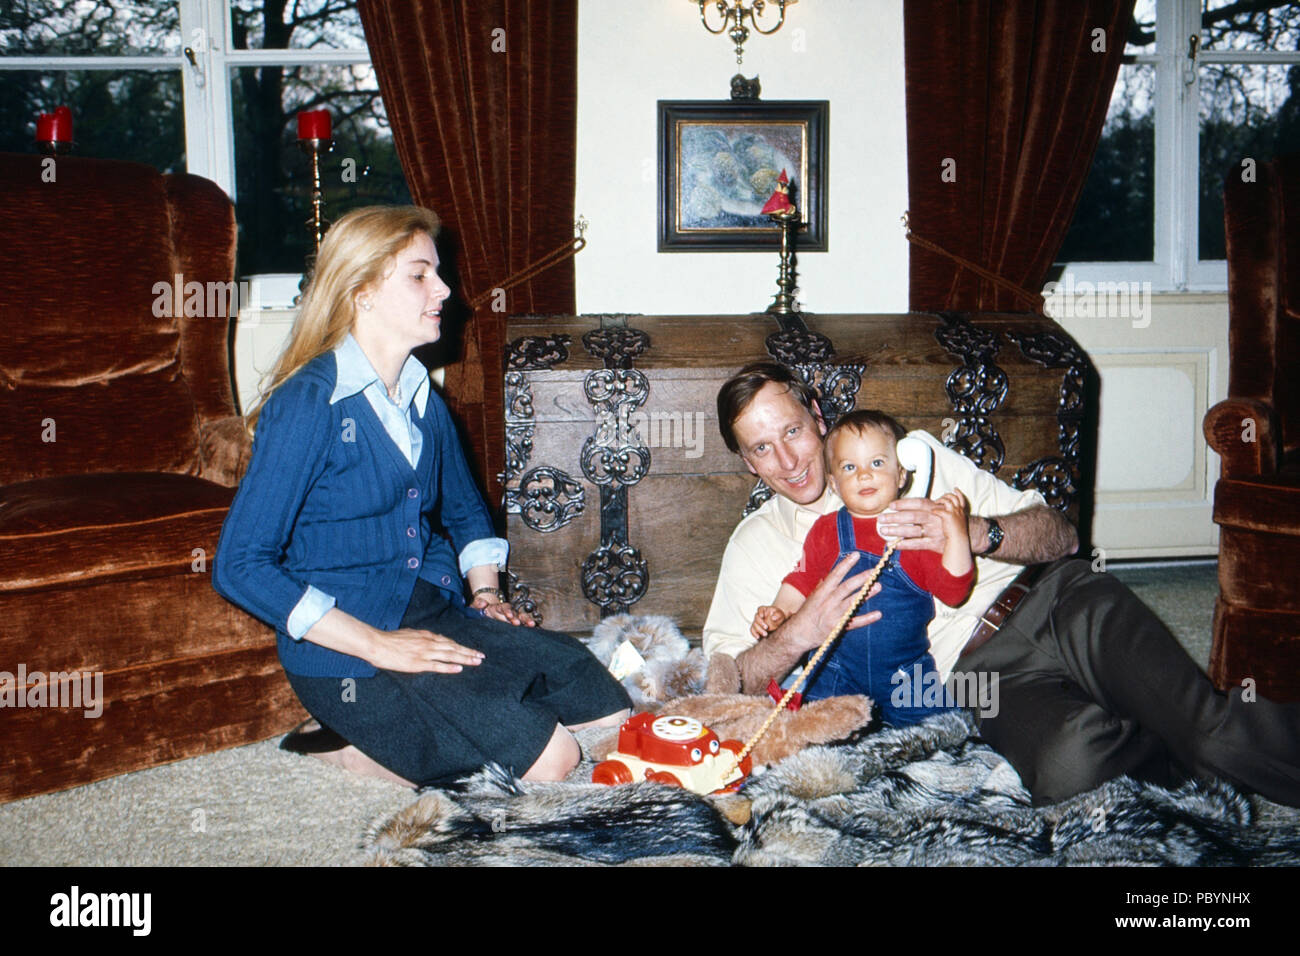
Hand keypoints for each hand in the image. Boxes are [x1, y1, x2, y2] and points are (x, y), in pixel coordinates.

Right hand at [365, 627, 484, 672]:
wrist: (377, 643)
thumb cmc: (390, 640)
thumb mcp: (409, 634)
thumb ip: (421, 637)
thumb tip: (431, 639)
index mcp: (426, 636)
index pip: (448, 641)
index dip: (461, 646)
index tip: (471, 650)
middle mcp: (428, 643)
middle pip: (453, 647)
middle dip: (468, 652)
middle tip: (481, 656)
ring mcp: (424, 653)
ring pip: (449, 655)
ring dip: (464, 658)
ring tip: (476, 662)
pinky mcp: (418, 663)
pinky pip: (437, 665)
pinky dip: (449, 667)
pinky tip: (459, 669)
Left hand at [471, 594, 536, 626]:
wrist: (483, 614)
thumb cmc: (479, 610)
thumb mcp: (475, 606)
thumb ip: (478, 603)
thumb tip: (484, 603)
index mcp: (498, 608)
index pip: (504, 607)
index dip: (507, 610)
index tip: (509, 615)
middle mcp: (507, 612)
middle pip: (515, 612)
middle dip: (518, 616)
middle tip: (520, 622)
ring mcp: (511, 619)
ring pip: (521, 618)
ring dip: (526, 620)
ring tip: (531, 624)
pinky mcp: (513, 625)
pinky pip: (522, 625)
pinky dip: (527, 627)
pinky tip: (534, 630)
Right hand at [751, 604, 787, 638]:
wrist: (778, 621)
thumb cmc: (778, 616)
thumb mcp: (780, 614)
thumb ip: (777, 615)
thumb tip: (773, 618)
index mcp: (763, 609)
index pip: (760, 609)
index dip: (760, 612)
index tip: (762, 616)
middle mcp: (758, 615)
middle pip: (756, 618)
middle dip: (761, 623)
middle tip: (766, 627)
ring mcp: (756, 621)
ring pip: (754, 625)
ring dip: (759, 630)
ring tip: (765, 634)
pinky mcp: (756, 627)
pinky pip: (752, 630)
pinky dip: (754, 634)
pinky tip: (758, 637)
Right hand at [780, 554, 882, 654]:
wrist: (798, 635)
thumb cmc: (806, 615)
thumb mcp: (812, 598)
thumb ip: (822, 588)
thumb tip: (830, 577)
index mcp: (821, 593)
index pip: (835, 575)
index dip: (845, 565)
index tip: (856, 555)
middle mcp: (827, 602)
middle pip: (846, 587)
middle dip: (860, 579)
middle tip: (873, 571)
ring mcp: (833, 615)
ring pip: (851, 603)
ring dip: (865, 594)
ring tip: (877, 586)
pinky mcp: (837, 628)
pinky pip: (854, 622)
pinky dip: (867, 618)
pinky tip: (878, 614)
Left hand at [876, 497, 948, 552]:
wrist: (966, 533)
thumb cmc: (947, 519)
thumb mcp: (941, 508)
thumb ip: (925, 506)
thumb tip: (903, 505)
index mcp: (936, 508)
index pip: (918, 503)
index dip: (904, 504)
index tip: (891, 505)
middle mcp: (935, 519)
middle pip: (913, 517)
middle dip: (895, 517)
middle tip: (881, 518)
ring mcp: (935, 532)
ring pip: (913, 531)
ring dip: (896, 531)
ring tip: (883, 530)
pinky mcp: (934, 544)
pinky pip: (917, 544)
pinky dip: (904, 544)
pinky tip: (893, 544)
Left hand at [931, 489, 969, 545]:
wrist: (959, 540)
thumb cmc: (958, 534)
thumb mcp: (959, 523)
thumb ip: (954, 518)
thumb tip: (946, 516)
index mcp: (961, 512)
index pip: (961, 499)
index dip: (958, 493)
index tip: (955, 488)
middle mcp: (958, 511)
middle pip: (953, 497)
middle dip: (946, 496)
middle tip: (939, 498)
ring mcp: (953, 513)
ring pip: (947, 500)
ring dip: (940, 500)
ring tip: (935, 504)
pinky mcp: (947, 516)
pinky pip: (939, 510)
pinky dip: (935, 510)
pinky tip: (933, 512)